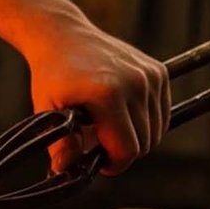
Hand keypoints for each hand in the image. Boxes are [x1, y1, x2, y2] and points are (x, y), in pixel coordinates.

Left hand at [23, 19, 170, 175]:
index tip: (99, 162)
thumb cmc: (52, 74)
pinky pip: (162, 112)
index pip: (127, 149)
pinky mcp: (158, 71)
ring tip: (108, 128)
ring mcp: (150, 75)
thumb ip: (59, 144)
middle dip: (123, 151)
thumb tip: (66, 173)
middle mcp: (135, 83)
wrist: (63, 35)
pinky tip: (122, 115)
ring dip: (136, 137)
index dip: (113, 163)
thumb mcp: (47, 109)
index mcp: (107, 94)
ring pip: (157, 130)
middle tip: (100, 144)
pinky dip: (147, 121)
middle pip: (145, 142)